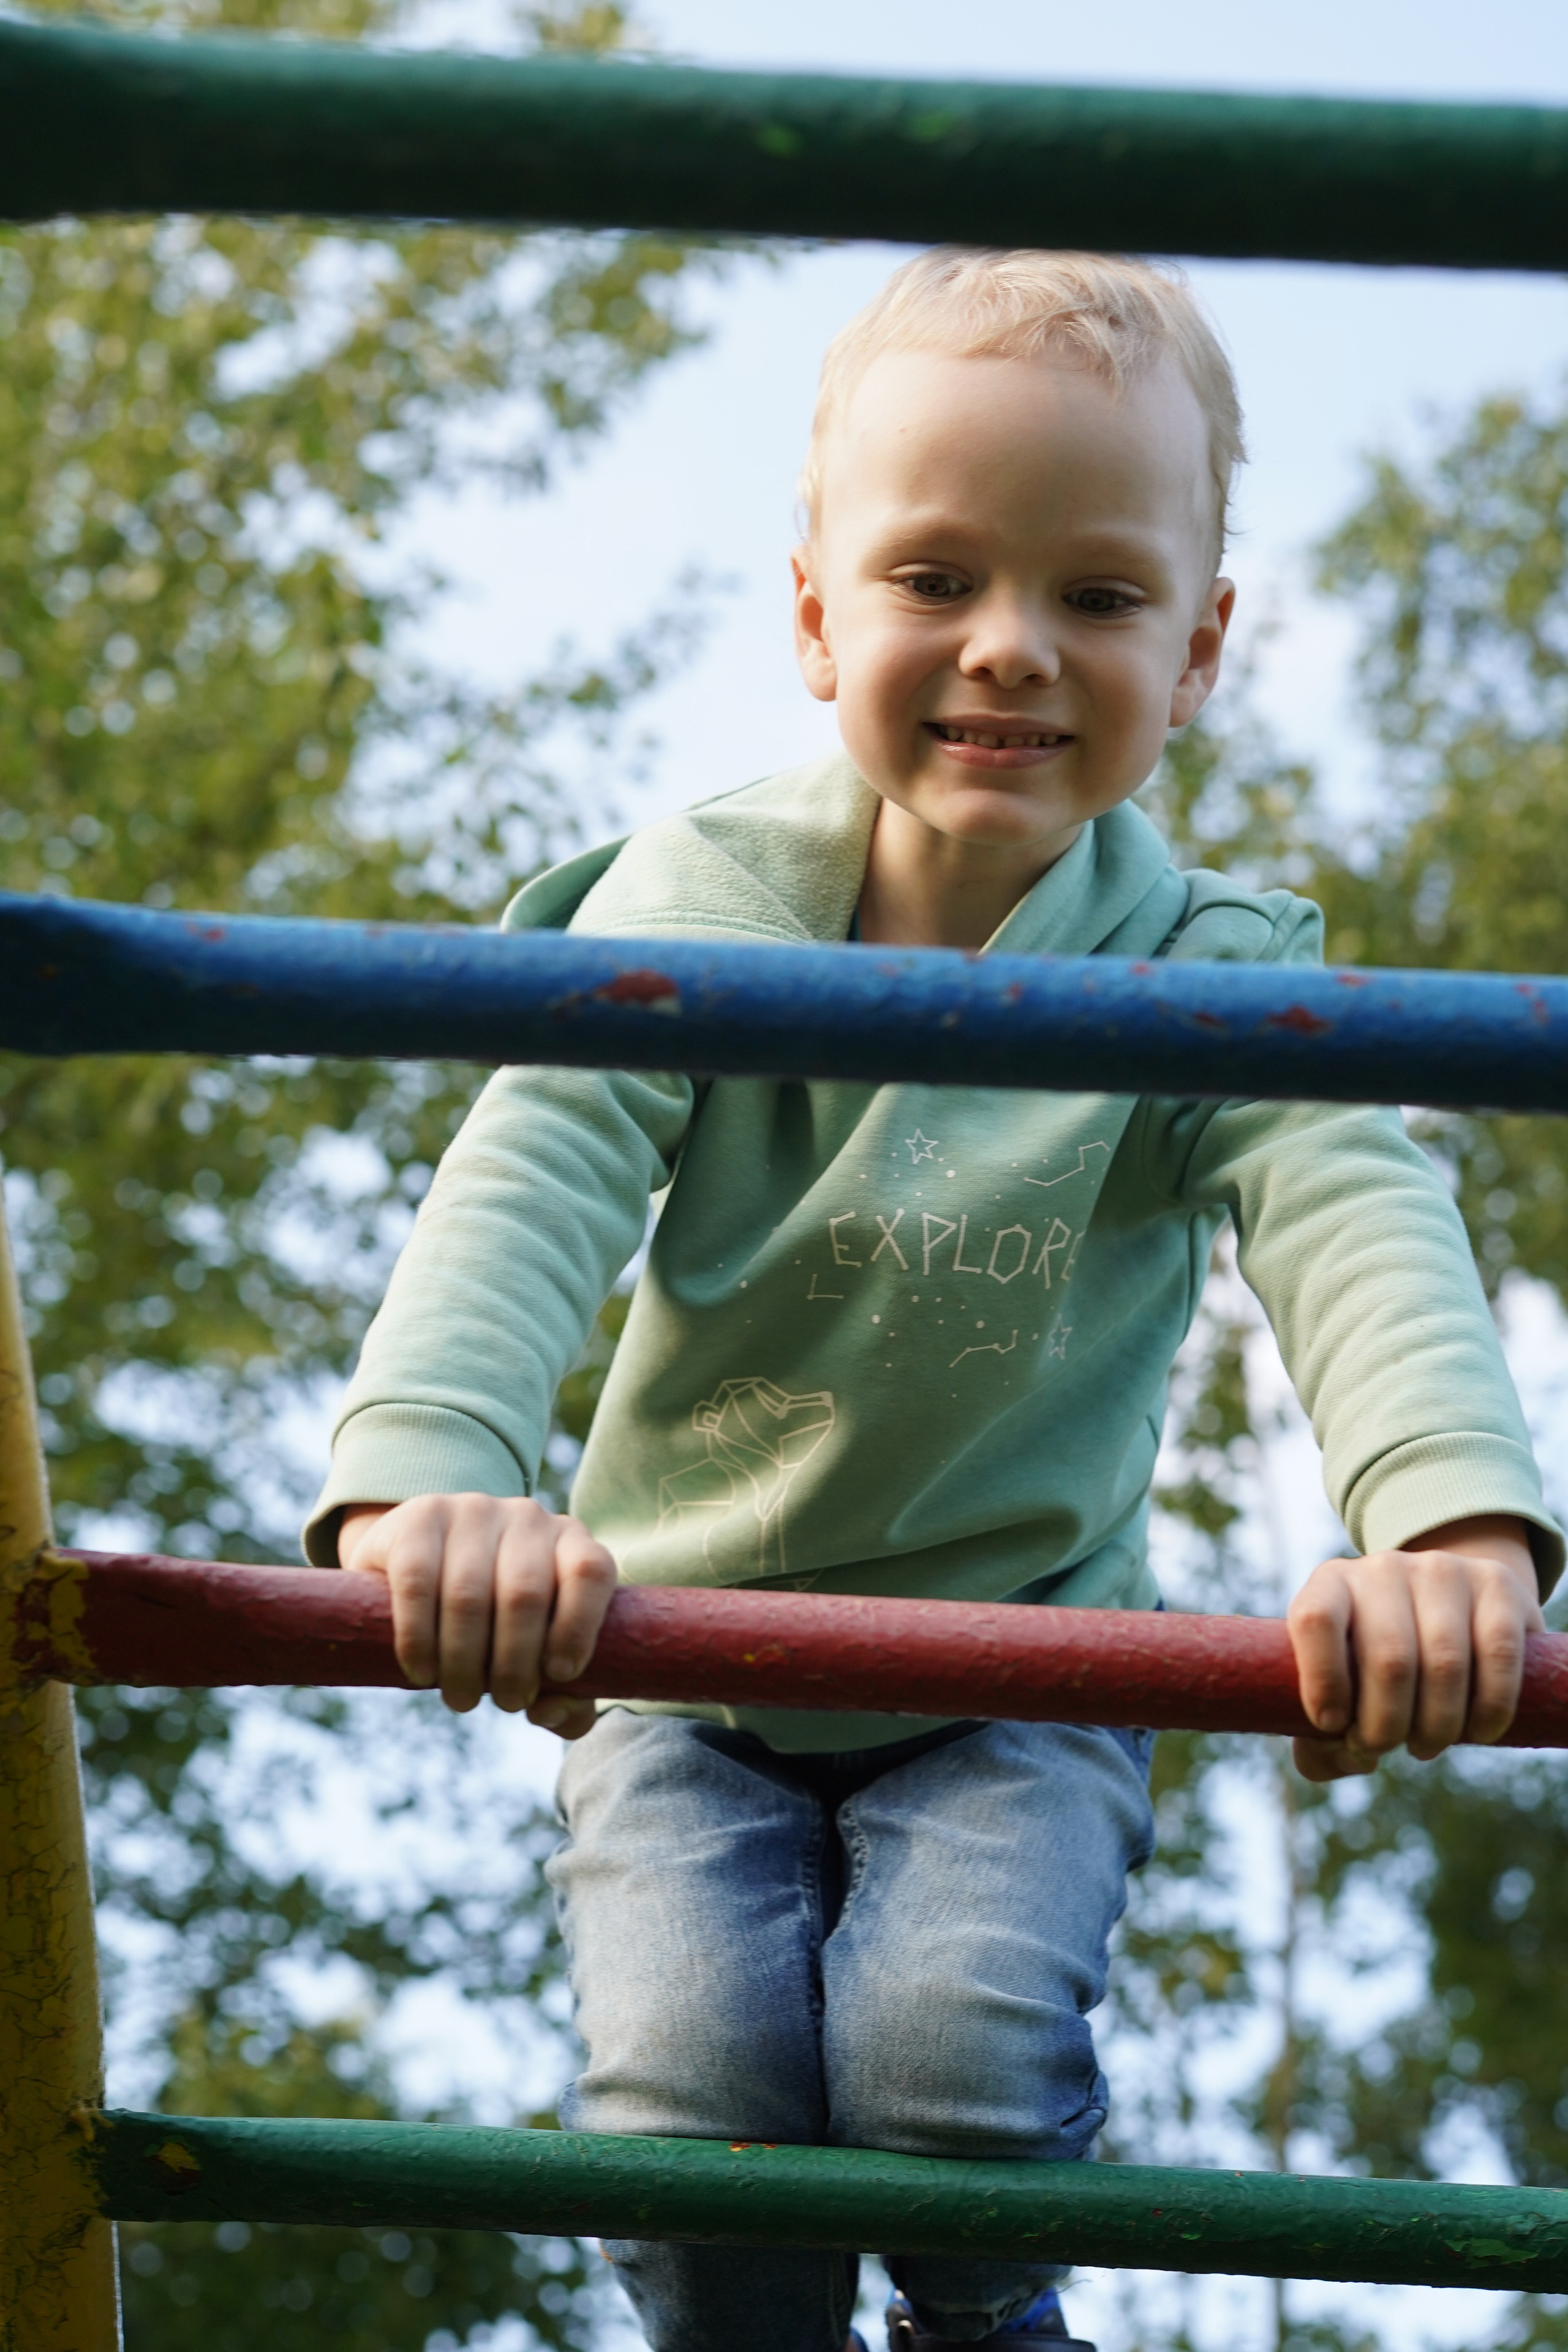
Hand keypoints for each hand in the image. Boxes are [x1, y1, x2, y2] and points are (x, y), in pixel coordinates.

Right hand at [336, 1493, 616, 1734]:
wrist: (420, 1564)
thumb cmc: (498, 1624)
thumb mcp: (539, 1655)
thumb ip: (567, 1698)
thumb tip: (550, 1711)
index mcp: (571, 1542)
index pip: (590, 1572)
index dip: (578, 1628)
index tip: (560, 1676)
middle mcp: (527, 1518)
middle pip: (525, 1594)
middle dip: (515, 1665)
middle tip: (506, 1704)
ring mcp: (472, 1511)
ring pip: (468, 1594)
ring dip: (463, 1663)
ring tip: (462, 1699)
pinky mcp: (419, 1517)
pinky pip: (417, 1581)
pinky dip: (418, 1638)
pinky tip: (422, 1672)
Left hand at [1287, 1514, 1541, 1781]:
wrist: (1452, 1613)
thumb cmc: (1374, 1668)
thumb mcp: (1336, 1693)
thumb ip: (1320, 1742)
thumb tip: (1351, 1758)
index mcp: (1331, 1584)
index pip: (1315, 1619)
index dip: (1322, 1681)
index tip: (1332, 1725)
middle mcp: (1384, 1568)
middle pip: (1389, 1658)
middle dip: (1385, 1726)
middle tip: (1385, 1748)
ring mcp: (1443, 1570)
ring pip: (1444, 1663)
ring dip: (1436, 1726)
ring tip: (1425, 1745)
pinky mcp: (1496, 1584)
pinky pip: (1497, 1654)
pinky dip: (1489, 1709)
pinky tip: (1477, 1734)